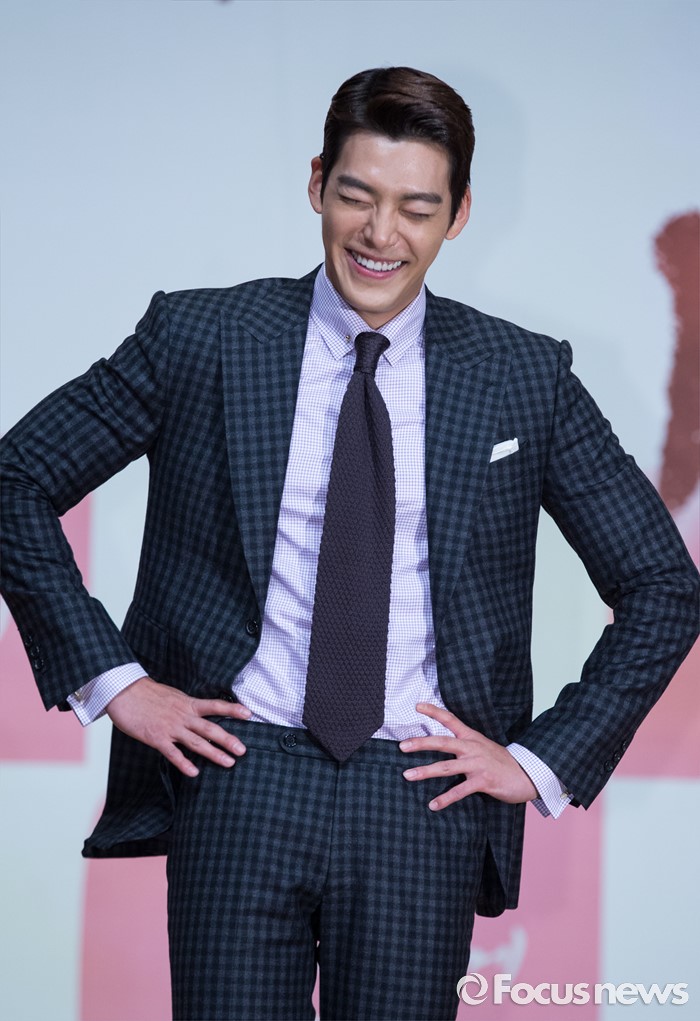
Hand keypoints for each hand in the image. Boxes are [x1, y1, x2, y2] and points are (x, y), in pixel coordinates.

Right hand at [106, 676, 251, 776]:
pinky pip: (173, 753)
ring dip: (214, 754)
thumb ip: (186, 705)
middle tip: (243, 750)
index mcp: (188, 704)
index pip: (215, 706)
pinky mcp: (157, 738)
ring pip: (197, 743)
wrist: (125, 692)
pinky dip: (184, 764)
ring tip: (229, 763)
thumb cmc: (147, 693)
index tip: (249, 714)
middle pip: (210, 729)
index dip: (232, 710)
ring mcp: (171, 728)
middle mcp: (183, 716)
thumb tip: (198, 710)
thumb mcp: (173, 694)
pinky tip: (194, 772)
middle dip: (228, 740)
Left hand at [399, 702, 537, 810]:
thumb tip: (443, 745)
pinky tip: (433, 804)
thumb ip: (464, 744)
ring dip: (425, 771)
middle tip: (402, 746)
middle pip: (443, 742)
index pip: (450, 720)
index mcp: (471, 737)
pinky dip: (445, 799)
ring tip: (407, 775)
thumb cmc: (501, 762)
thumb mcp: (482, 746)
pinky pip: (460, 791)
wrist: (527, 775)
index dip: (434, 711)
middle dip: (421, 743)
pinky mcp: (483, 781)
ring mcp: (477, 764)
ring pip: (447, 767)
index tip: (417, 705)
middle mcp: (472, 748)